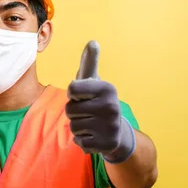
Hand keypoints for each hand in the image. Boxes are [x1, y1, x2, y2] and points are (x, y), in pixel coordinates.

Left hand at [65, 41, 135, 163]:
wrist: (117, 131)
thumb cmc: (98, 101)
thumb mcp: (94, 81)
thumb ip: (89, 62)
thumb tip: (92, 42)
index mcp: (108, 88)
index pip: (72, 89)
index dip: (74, 94)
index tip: (84, 96)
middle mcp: (111, 107)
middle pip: (70, 109)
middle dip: (74, 112)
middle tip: (88, 112)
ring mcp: (110, 127)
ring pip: (73, 127)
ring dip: (78, 127)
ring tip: (91, 124)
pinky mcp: (106, 144)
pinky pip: (78, 142)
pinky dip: (82, 141)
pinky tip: (94, 136)